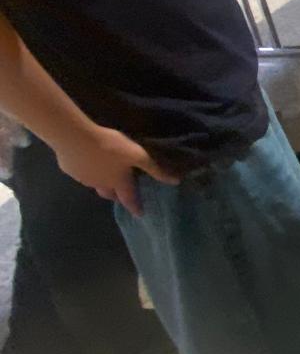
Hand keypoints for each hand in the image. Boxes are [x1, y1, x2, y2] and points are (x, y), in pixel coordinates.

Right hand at [54, 124, 175, 215]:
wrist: (74, 138)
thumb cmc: (110, 146)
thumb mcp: (138, 155)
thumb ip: (155, 169)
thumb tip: (175, 182)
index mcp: (118, 181)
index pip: (129, 198)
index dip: (135, 206)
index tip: (140, 214)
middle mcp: (100, 184)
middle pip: (109, 194)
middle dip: (116, 196)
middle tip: (121, 194)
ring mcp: (83, 178)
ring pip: (94, 185)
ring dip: (101, 184)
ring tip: (105, 178)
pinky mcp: (70, 169)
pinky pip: (81, 174)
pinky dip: (86, 172)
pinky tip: (87, 162)